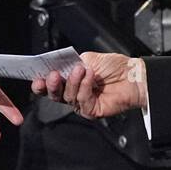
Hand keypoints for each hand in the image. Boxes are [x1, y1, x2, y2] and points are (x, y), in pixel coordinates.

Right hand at [30, 52, 146, 119]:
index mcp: (70, 80)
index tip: (37, 76)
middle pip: (54, 95)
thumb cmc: (114, 67)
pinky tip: (91, 77)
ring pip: (68, 97)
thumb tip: (60, 65)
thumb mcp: (88, 58)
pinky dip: (85, 87)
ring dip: (73, 81)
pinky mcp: (91, 111)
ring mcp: (82, 103)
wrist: (133, 76)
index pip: (51, 84)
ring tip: (82, 69)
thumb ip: (72, 62)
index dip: (42, 81)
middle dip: (51, 85)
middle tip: (53, 75)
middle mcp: (74, 93)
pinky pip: (82, 100)